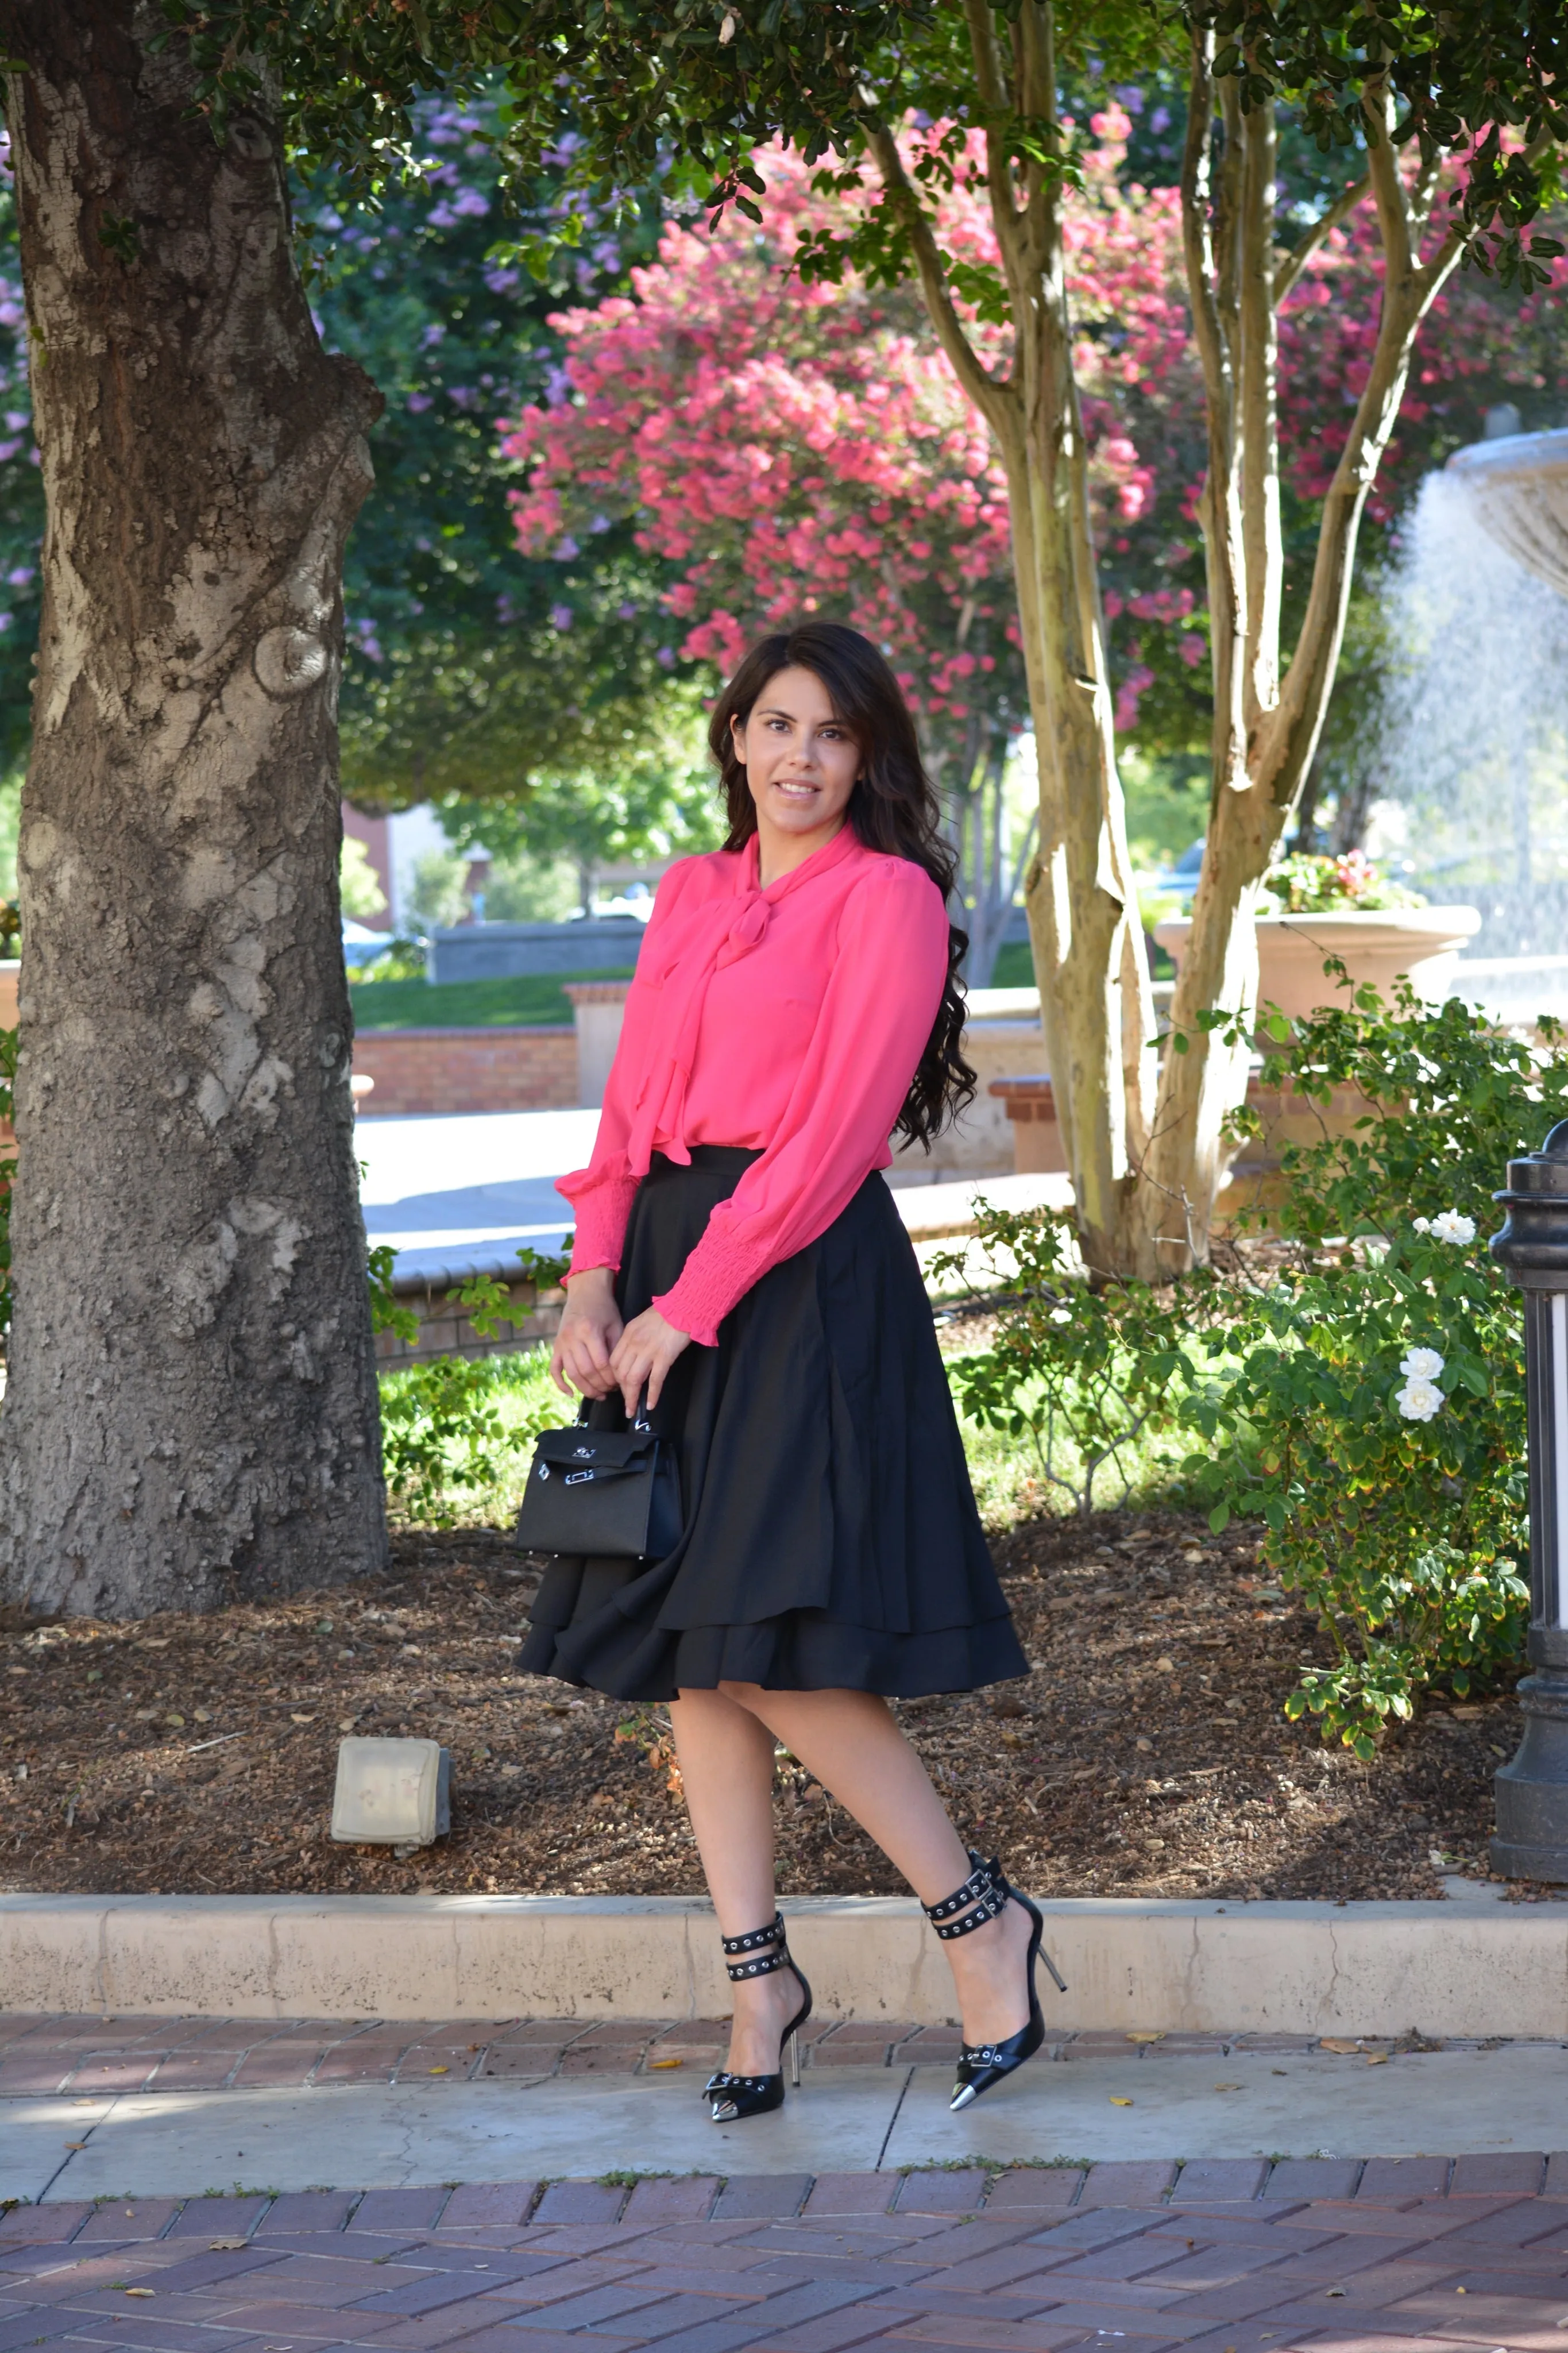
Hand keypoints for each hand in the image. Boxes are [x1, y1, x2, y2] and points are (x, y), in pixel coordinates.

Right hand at [550, 1266, 622, 1398]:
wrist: (585, 1292)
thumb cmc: (604, 1308)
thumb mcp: (615, 1324)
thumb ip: (615, 1348)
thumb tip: (619, 1374)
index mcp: (589, 1331)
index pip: (600, 1363)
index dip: (611, 1377)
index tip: (620, 1383)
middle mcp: (572, 1338)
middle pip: (585, 1371)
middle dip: (600, 1385)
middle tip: (611, 1391)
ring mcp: (561, 1343)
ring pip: (571, 1374)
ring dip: (585, 1389)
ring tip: (599, 1395)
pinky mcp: (556, 1346)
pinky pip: (554, 1369)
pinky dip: (560, 1384)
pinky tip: (571, 1394)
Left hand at [609, 1306, 691, 1415]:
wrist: (685, 1306)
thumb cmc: (667, 1312)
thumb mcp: (642, 1322)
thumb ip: (634, 1338)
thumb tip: (632, 1354)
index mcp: (628, 1335)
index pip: (613, 1361)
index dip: (614, 1377)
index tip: (619, 1386)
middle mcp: (634, 1344)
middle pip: (621, 1373)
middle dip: (622, 1391)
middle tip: (627, 1401)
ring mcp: (649, 1351)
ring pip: (633, 1379)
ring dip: (632, 1397)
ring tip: (633, 1409)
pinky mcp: (665, 1357)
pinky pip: (655, 1380)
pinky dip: (652, 1395)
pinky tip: (651, 1404)